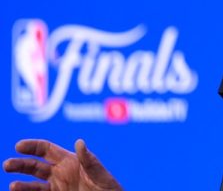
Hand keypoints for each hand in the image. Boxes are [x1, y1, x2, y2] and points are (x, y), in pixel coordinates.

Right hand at [3, 139, 122, 190]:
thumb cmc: (108, 187)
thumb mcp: (99, 173)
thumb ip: (89, 160)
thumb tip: (79, 142)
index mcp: (68, 161)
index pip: (46, 149)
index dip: (32, 146)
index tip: (18, 146)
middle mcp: (59, 174)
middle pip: (34, 166)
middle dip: (20, 164)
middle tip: (7, 165)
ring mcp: (56, 188)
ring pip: (32, 186)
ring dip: (21, 185)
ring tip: (13, 186)